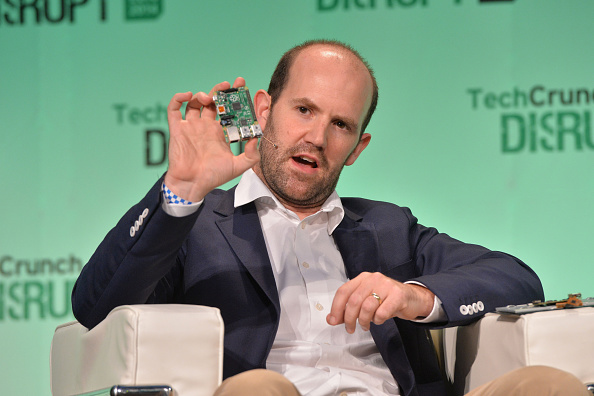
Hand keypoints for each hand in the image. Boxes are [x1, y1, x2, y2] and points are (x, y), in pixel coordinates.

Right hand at [163, 77, 259, 201]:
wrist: (193, 185)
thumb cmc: (214, 177)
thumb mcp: (238, 167)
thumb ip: (251, 155)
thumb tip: (256, 138)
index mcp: (220, 133)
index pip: (228, 110)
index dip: (234, 97)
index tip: (241, 85)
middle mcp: (206, 127)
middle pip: (213, 103)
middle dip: (220, 91)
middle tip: (227, 85)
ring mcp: (191, 127)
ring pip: (194, 103)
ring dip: (201, 95)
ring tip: (208, 98)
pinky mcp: (177, 129)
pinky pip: (174, 109)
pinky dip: (179, 98)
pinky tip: (188, 96)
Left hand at [326, 272, 434, 332]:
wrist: (412, 298)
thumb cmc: (387, 300)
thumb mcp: (366, 301)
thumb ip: (348, 309)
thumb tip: (331, 319)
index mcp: (362, 278)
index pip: (343, 291)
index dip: (336, 308)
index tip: (333, 321)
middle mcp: (373, 279)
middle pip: (354, 301)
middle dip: (349, 319)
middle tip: (350, 328)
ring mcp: (386, 285)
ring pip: (367, 307)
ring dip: (364, 321)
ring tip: (367, 324)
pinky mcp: (398, 295)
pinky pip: (382, 312)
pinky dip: (378, 320)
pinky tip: (380, 319)